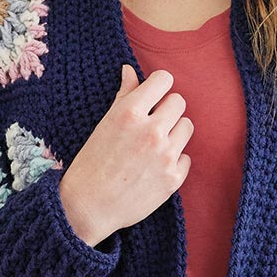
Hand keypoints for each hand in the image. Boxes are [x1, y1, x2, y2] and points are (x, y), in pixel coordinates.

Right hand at [59, 63, 192, 245]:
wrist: (89, 206)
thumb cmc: (92, 162)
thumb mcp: (104, 124)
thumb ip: (124, 95)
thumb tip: (130, 70)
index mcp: (130, 113)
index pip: (163, 80)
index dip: (158, 86)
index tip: (153, 95)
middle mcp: (151, 131)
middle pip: (179, 102)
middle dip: (167, 109)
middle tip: (152, 123)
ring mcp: (165, 155)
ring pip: (187, 127)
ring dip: (174, 132)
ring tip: (154, 145)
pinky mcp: (174, 178)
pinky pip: (187, 157)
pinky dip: (174, 161)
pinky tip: (155, 167)